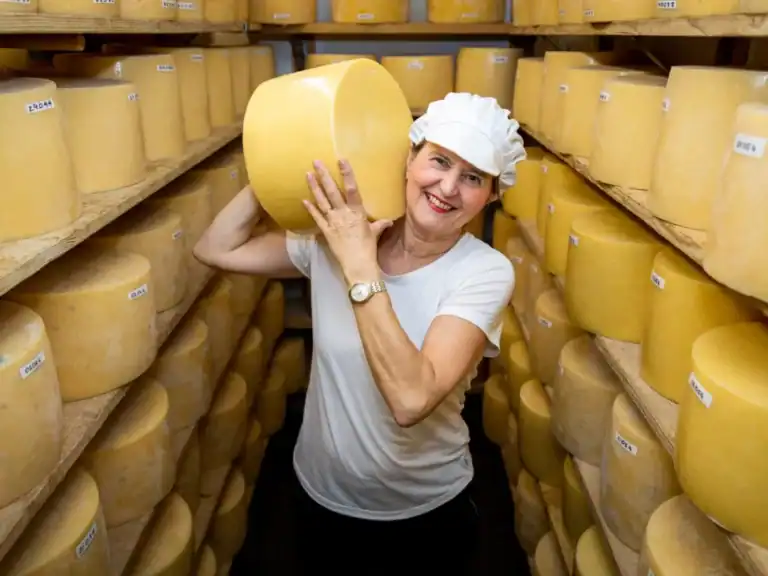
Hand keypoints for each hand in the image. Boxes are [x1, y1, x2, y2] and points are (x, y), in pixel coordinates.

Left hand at [303, 159, 392, 282]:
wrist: (358, 264)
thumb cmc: (368, 248)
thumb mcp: (375, 233)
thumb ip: (379, 224)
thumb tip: (388, 220)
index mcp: (357, 212)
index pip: (352, 189)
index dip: (347, 174)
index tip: (341, 160)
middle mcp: (343, 214)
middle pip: (332, 191)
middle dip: (324, 175)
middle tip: (316, 162)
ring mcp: (333, 222)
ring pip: (322, 201)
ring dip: (314, 187)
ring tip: (308, 174)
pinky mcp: (325, 231)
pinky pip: (317, 218)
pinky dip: (310, 209)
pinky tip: (304, 200)